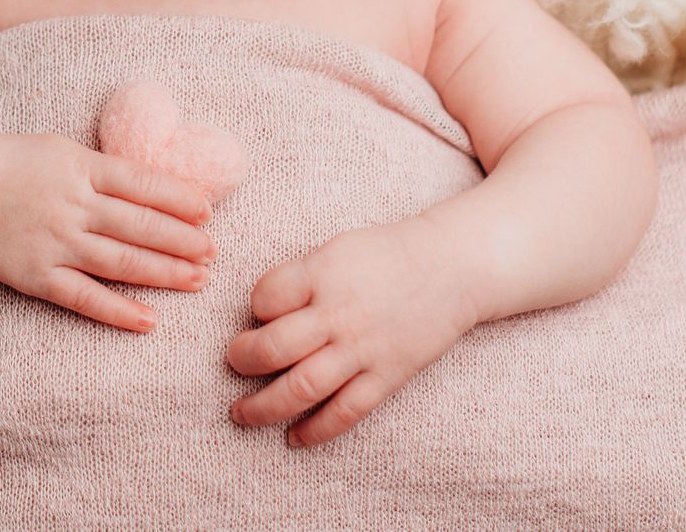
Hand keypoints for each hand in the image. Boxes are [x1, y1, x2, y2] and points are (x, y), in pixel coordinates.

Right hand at [0, 130, 217, 333]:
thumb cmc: (15, 164)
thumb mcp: (63, 151)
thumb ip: (105, 170)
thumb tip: (155, 186)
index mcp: (83, 168)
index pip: (143, 183)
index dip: (180, 199)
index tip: (208, 212)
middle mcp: (74, 205)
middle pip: (141, 225)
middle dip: (183, 240)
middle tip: (214, 252)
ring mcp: (57, 242)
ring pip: (122, 261)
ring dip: (165, 273)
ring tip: (198, 280)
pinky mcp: (38, 276)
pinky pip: (85, 297)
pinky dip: (118, 310)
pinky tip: (149, 320)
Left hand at [226, 212, 477, 448]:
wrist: (451, 268)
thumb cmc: (385, 255)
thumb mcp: (336, 249)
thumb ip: (300, 279)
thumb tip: (261, 316)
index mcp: (323, 274)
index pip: (265, 297)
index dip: (255, 307)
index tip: (260, 312)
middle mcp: (340, 314)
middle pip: (274, 348)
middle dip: (242, 360)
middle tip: (234, 362)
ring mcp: (363, 349)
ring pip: (302, 388)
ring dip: (263, 407)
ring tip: (241, 413)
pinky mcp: (386, 376)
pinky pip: (345, 412)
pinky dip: (315, 430)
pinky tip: (294, 437)